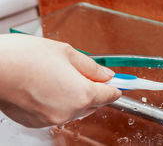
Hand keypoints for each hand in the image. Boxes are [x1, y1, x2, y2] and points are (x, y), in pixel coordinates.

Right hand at [0, 34, 120, 127]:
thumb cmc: (25, 56)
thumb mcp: (67, 53)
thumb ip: (91, 67)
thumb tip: (106, 74)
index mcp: (81, 94)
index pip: (110, 95)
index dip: (117, 86)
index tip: (123, 83)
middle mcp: (68, 112)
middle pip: (94, 103)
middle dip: (94, 89)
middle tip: (85, 72)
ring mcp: (51, 119)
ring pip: (75, 109)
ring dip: (76, 96)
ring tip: (60, 76)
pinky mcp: (36, 122)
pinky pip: (57, 113)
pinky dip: (58, 102)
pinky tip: (47, 86)